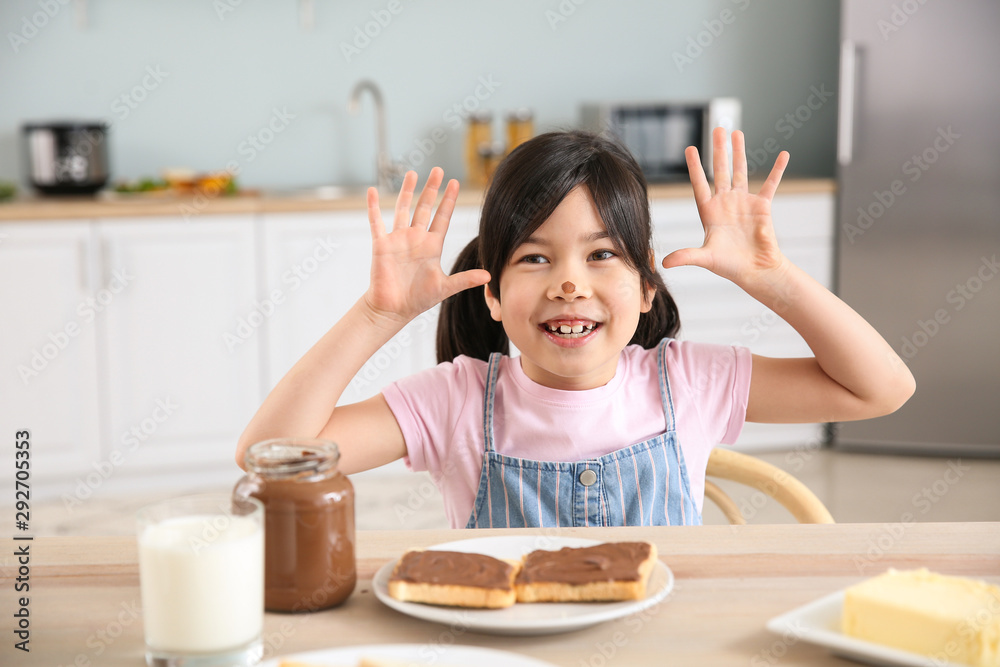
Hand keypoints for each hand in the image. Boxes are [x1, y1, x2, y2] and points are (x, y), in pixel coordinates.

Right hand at [363, 167, 490, 325]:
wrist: (393, 309)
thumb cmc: (417, 299)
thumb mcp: (445, 287)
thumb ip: (465, 279)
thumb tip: (488, 277)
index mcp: (431, 246)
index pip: (442, 218)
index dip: (449, 201)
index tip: (455, 183)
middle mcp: (415, 238)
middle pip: (425, 207)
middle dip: (432, 189)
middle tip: (438, 170)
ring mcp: (398, 239)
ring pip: (403, 209)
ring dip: (407, 191)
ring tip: (412, 173)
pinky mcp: (382, 245)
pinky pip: (376, 222)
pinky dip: (373, 207)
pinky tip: (371, 191)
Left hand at [661, 128, 789, 288]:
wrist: (755, 271)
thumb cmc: (729, 266)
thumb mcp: (705, 259)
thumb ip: (686, 256)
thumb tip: (664, 263)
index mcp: (709, 212)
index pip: (699, 184)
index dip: (695, 167)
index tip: (690, 148)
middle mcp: (725, 203)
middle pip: (720, 171)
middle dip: (719, 150)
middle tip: (718, 129)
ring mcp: (744, 203)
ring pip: (741, 172)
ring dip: (739, 153)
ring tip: (737, 133)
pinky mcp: (762, 207)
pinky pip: (771, 184)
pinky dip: (777, 169)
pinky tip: (783, 154)